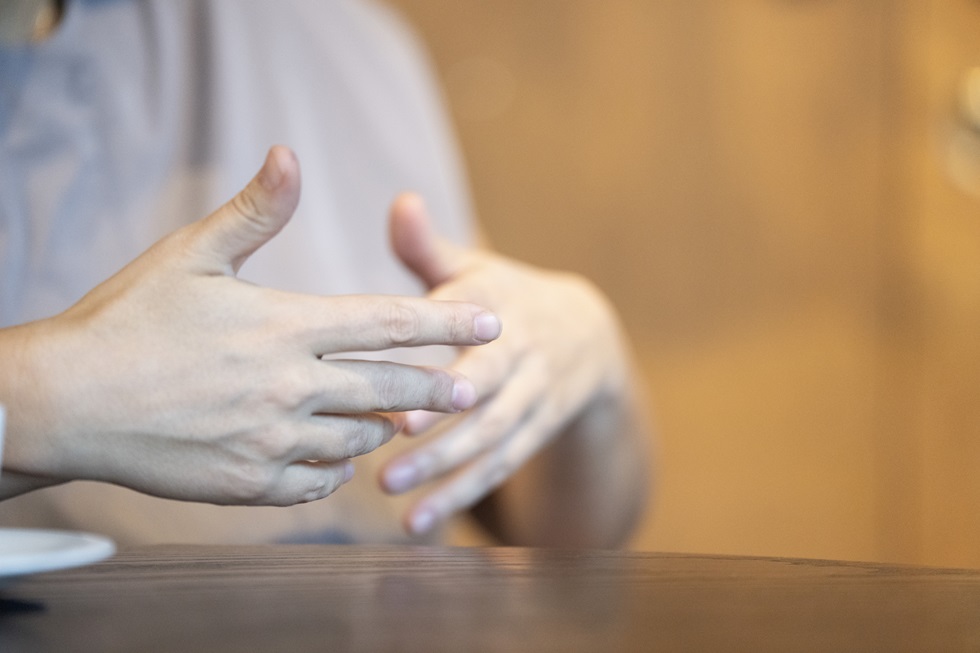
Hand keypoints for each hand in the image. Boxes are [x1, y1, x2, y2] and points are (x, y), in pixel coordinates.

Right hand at [0, 148, 500, 505]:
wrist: (68, 401)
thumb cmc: (128, 321)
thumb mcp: (190, 254)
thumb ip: (253, 211)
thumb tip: (288, 154)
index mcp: (287, 325)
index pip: (389, 322)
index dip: (447, 321)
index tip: (493, 323)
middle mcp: (292, 386)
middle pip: (391, 388)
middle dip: (439, 388)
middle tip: (474, 389)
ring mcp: (274, 440)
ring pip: (359, 440)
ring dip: (380, 427)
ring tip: (391, 420)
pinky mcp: (251, 484)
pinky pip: (318, 482)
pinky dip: (334, 468)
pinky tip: (333, 457)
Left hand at [379, 194, 630, 534]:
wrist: (588, 334)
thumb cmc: (506, 296)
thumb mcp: (476, 268)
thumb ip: (428, 249)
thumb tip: (400, 201)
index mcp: (499, 304)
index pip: (471, 330)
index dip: (442, 364)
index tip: (398, 401)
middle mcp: (522, 351)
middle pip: (484, 395)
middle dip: (440, 430)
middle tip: (386, 458)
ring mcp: (535, 394)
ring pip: (493, 437)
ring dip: (446, 470)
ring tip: (393, 496)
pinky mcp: (538, 428)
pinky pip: (502, 464)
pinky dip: (462, 492)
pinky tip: (420, 521)